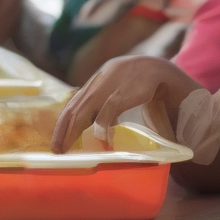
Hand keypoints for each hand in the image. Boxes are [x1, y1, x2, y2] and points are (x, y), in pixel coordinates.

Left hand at [51, 56, 202, 153]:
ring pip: (86, 110)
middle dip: (65, 130)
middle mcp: (100, 80)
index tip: (57, 140)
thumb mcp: (118, 84)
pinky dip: (103, 127)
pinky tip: (101, 139)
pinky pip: (108, 112)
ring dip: (77, 131)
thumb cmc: (140, 82)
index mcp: (98, 78)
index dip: (63, 122)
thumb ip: (104, 97)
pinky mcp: (124, 92)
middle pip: (76, 107)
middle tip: (59, 149)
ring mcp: (111, 86)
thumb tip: (88, 120)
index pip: (74, 102)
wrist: (162, 70)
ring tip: (72, 148)